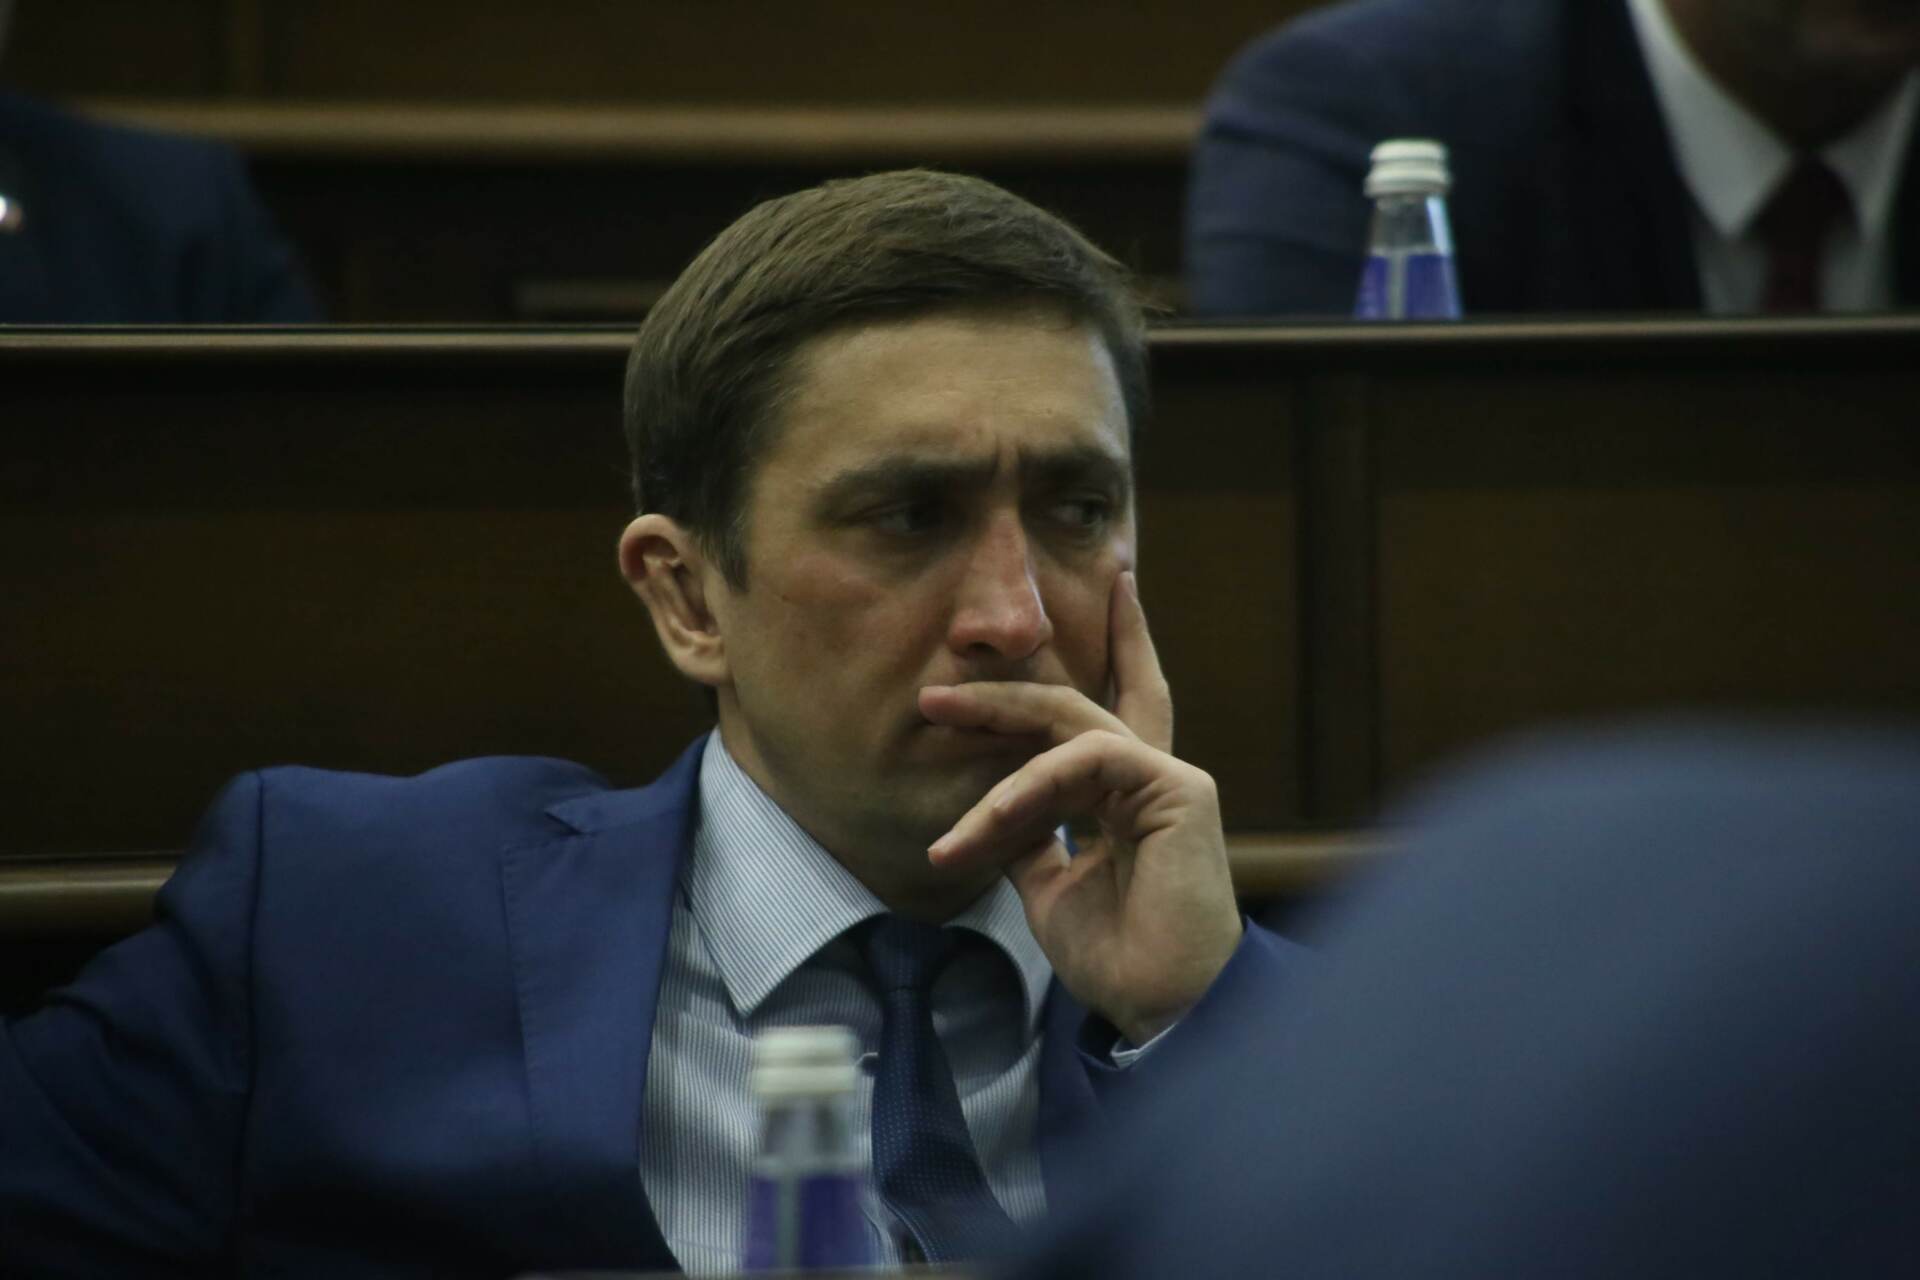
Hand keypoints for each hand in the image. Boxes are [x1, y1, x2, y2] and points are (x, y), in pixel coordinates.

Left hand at [921, 571, 1241, 1045]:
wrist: (1161, 1006)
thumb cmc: (1116, 955)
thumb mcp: (1047, 885)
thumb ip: (1025, 835)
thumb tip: (984, 809)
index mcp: (1128, 797)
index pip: (1119, 704)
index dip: (1119, 644)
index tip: (1116, 583)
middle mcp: (1152, 777)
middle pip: (1076, 700)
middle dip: (1003, 687)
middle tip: (936, 688)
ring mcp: (1167, 778)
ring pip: (1066, 724)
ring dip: (993, 722)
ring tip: (934, 723)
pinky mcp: (1176, 789)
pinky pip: (1083, 761)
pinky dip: (1027, 785)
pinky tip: (988, 818)